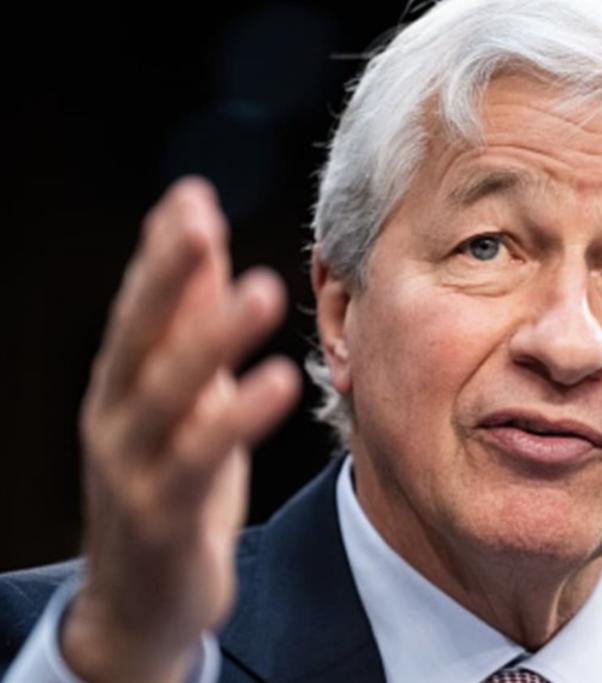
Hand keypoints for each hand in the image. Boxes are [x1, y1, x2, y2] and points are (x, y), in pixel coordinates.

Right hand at [60, 177, 300, 682]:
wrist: (143, 596)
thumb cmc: (170, 483)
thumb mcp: (181, 403)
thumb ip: (188, 330)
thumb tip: (204, 250)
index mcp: (123, 384)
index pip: (140, 308)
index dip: (163, 253)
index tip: (191, 196)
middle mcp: (116, 416)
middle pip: (139, 335)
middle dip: (169, 273)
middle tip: (201, 219)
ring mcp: (132, 467)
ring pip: (167, 392)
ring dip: (211, 337)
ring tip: (260, 290)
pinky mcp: (163, 514)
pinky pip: (200, 460)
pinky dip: (236, 418)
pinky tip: (278, 380)